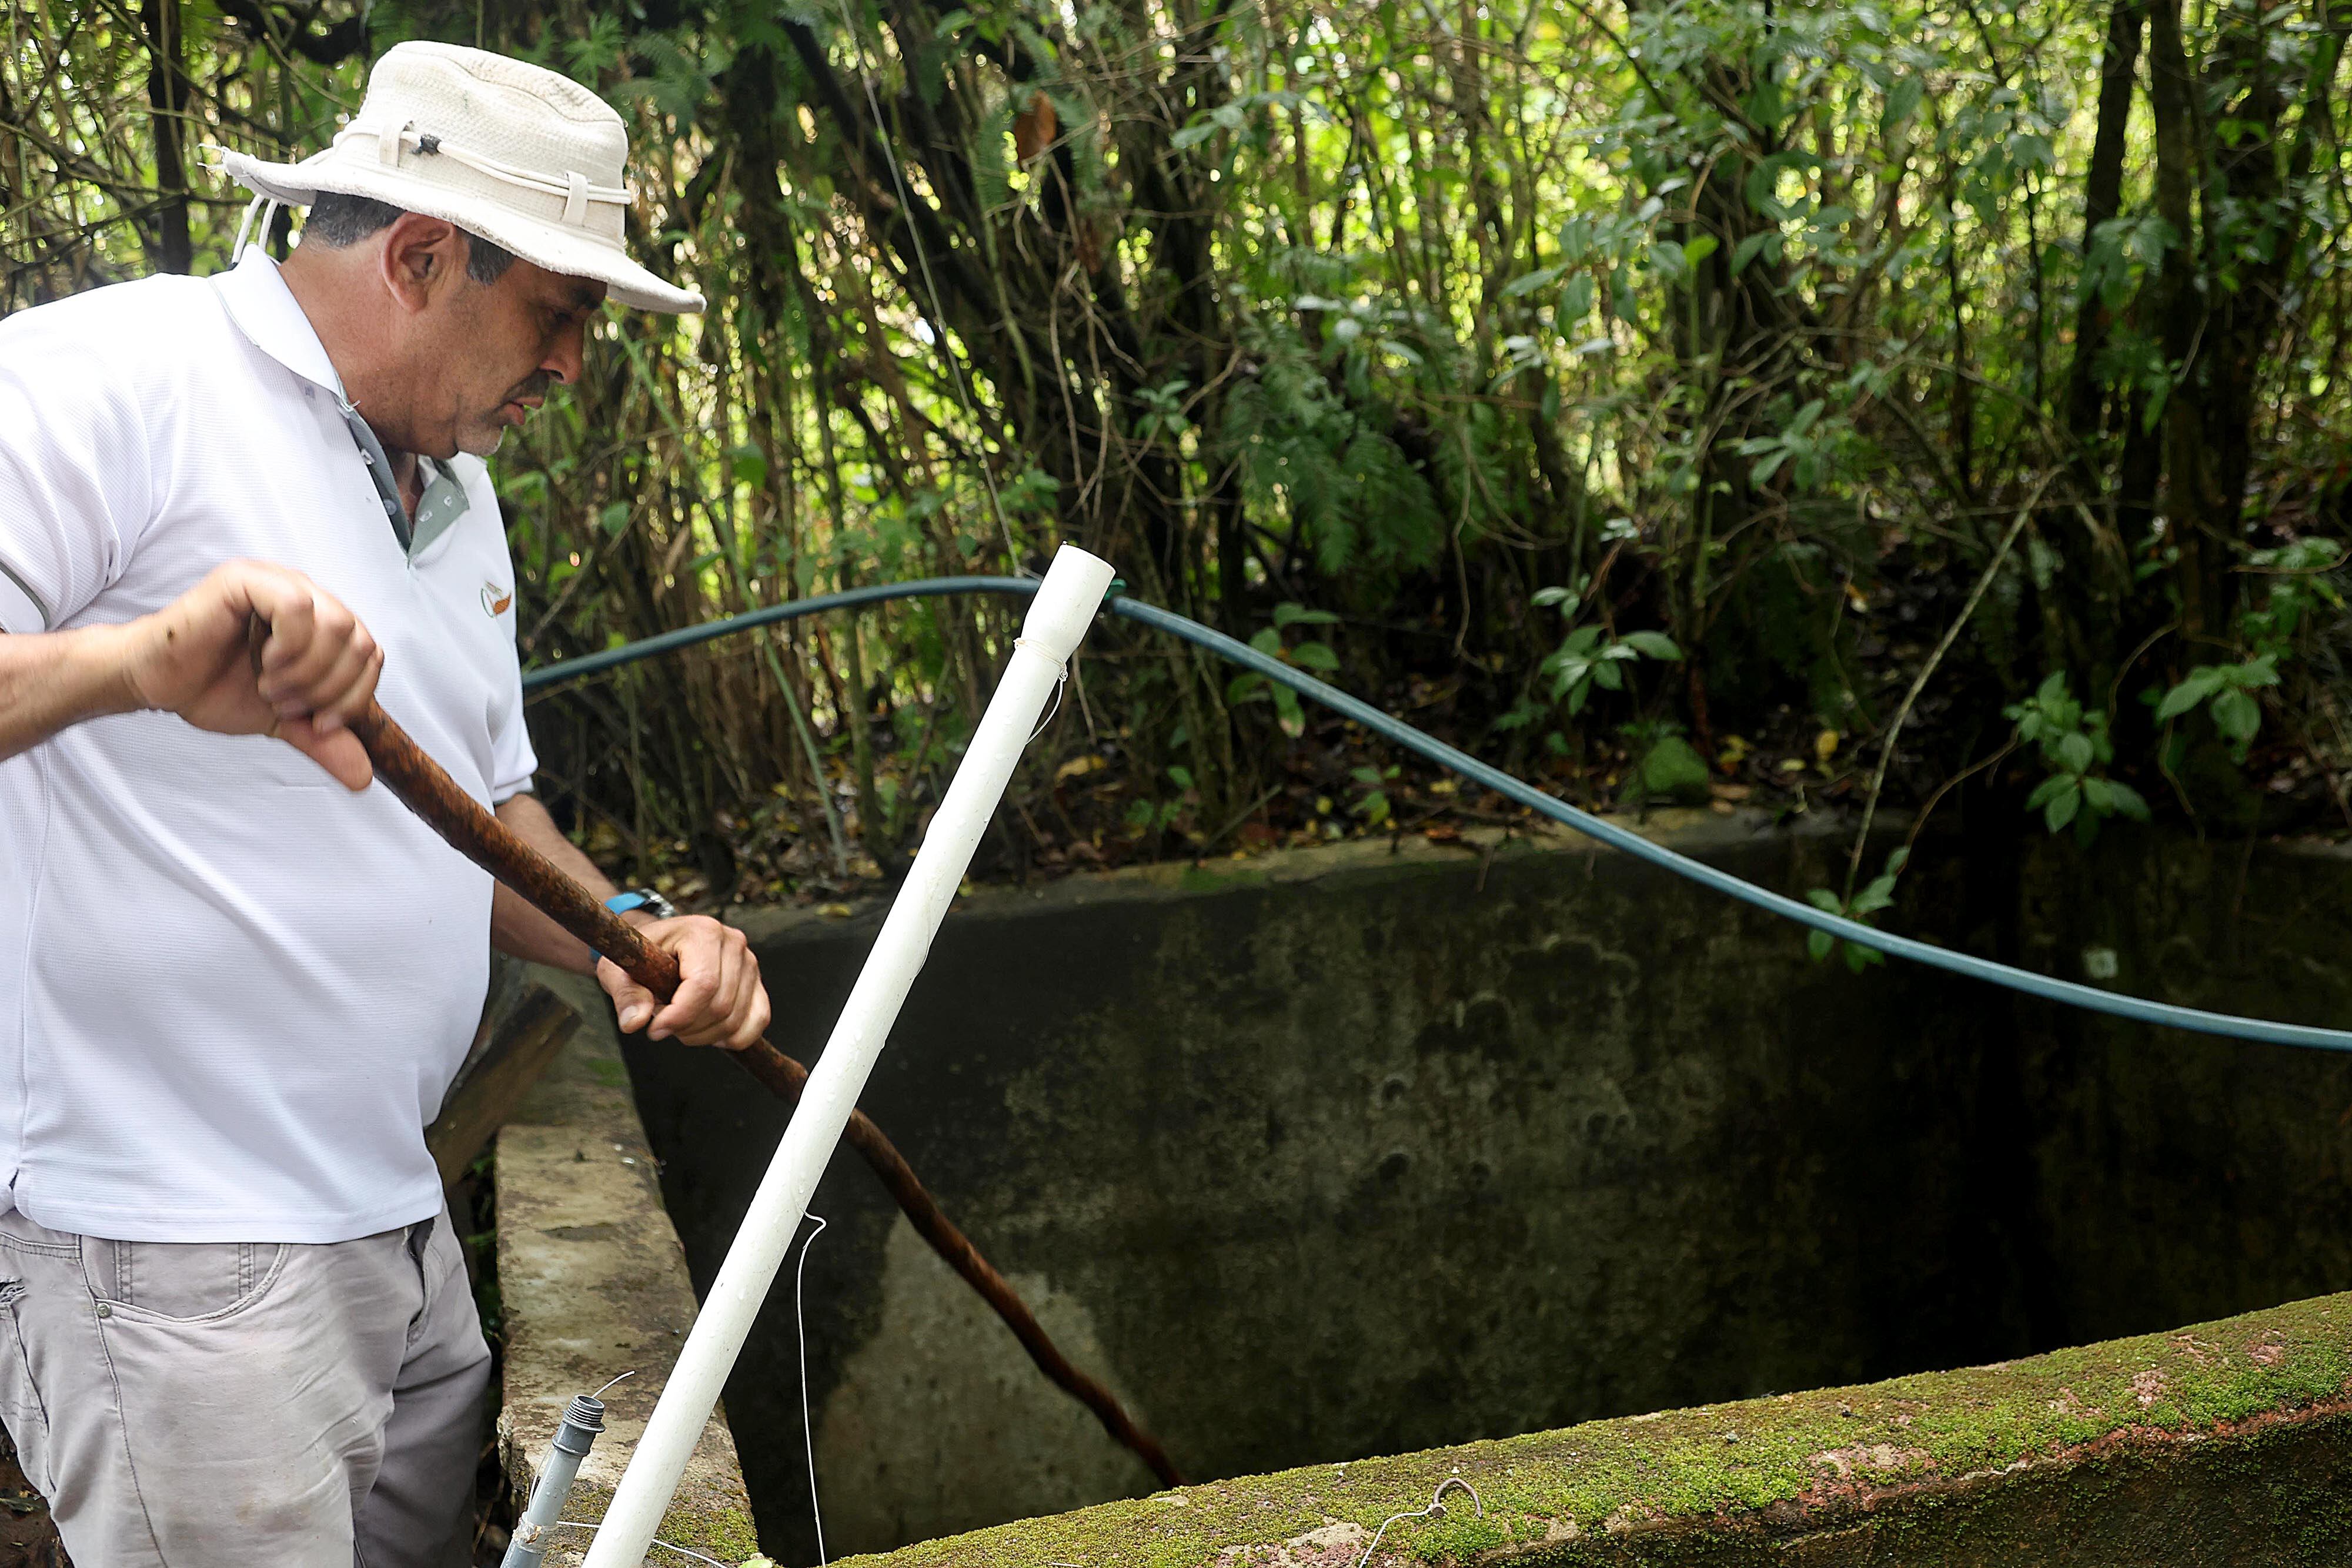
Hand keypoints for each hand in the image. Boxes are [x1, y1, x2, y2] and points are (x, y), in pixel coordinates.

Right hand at [117, 560, 383, 790]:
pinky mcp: (246, 579)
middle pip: (359, 641)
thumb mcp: (284, 721)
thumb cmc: (216, 689)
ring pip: (337, 623)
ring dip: (308, 670)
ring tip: (271, 687)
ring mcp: (277, 582)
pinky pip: (297, 606)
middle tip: (286, 704)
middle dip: (329, 687)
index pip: (370, 654)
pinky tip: (264, 665)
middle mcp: (305, 596)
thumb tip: (364, 778)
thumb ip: (325, 741)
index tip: (320, 725)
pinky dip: (290, 647)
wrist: (158, 684)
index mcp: (320, 623)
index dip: (354, 697)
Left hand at [597, 914, 769, 1050]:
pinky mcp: (757, 983)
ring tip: (681, 1023)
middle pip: (721, 1006)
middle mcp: (734, 943)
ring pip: (736, 1019)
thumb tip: (634, 1023)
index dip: (680, 1016)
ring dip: (705, 1035)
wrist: (660, 945)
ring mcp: (750, 963)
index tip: (654, 1030)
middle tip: (663, 1025)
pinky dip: (734, 1037)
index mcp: (703, 932)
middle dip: (688, 1028)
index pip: (704, 984)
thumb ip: (626, 994)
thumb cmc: (640, 956)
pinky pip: (759, 1019)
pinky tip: (709, 1032)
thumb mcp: (619, 970)